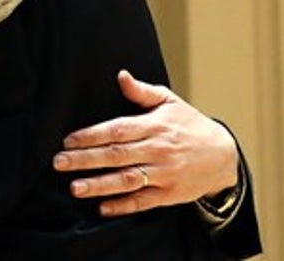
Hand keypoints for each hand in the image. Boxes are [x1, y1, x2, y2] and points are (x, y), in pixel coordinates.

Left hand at [54, 70, 238, 216]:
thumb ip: (142, 92)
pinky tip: (102, 208)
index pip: (117, 131)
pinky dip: (123, 206)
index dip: (91, 135)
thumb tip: (121, 76)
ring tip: (74, 188)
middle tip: (59, 162)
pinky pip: (143, 202)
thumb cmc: (190, 125)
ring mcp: (164, 174)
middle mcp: (157, 150)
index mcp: (154, 126)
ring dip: (99, 185)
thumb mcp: (169, 102)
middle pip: (116, 156)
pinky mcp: (169, 194)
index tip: (68, 140)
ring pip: (127, 180)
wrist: (224, 156)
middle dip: (85, 159)